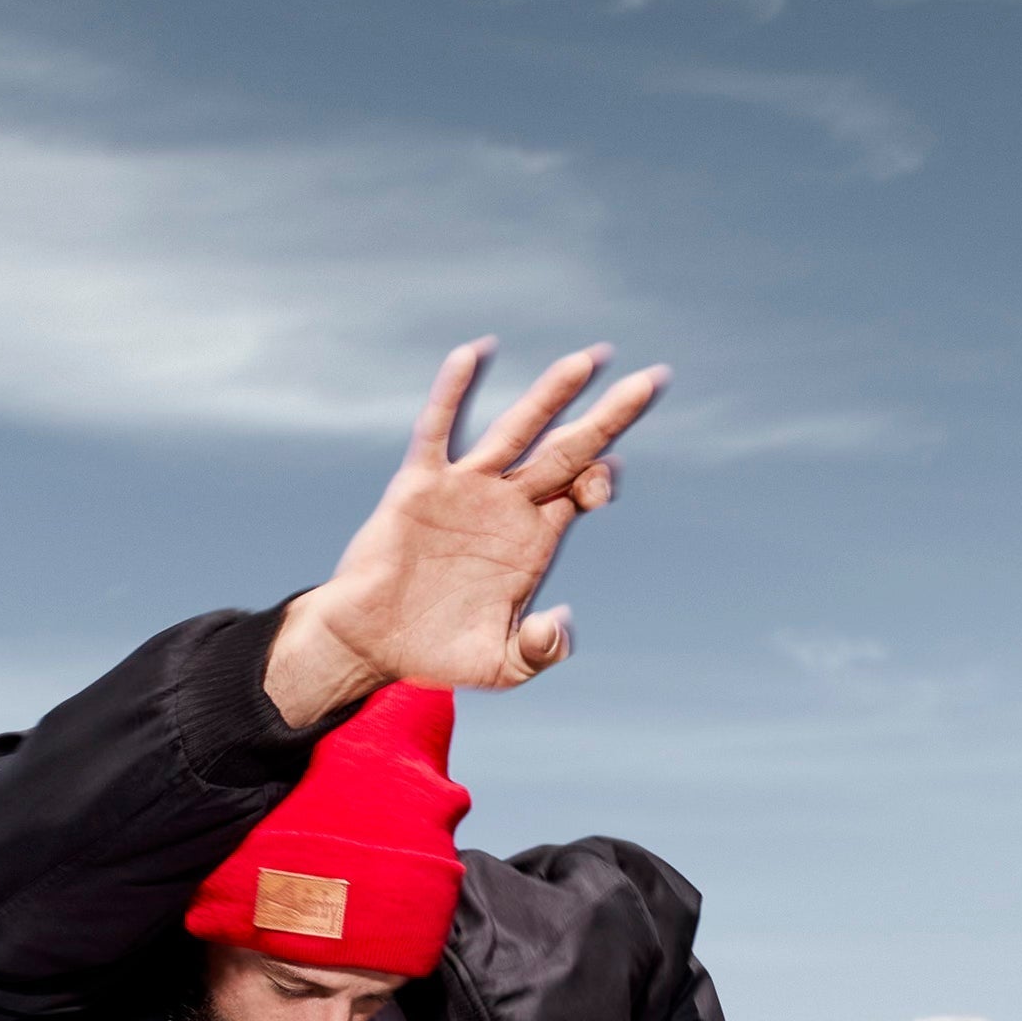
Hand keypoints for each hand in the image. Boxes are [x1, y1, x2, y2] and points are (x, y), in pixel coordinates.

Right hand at [264, 338, 665, 727]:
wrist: (371, 645)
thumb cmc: (437, 652)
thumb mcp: (500, 666)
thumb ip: (537, 652)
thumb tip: (559, 622)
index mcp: (534, 540)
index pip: (582, 492)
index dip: (601, 479)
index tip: (607, 475)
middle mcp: (508, 504)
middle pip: (568, 450)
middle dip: (609, 417)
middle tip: (650, 382)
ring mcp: (466, 489)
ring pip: (516, 431)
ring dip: (551, 396)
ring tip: (587, 361)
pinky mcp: (420, 485)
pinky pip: (439, 430)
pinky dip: (453, 392)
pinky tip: (472, 354)